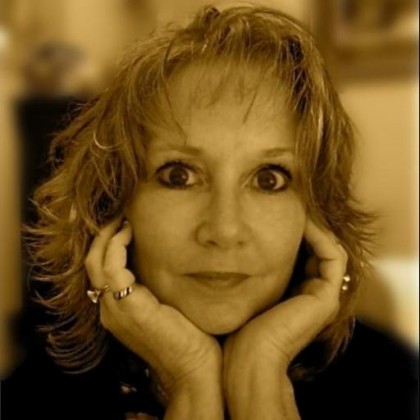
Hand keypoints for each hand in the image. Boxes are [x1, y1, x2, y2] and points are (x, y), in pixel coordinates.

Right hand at [85, 219, 223, 418]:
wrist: (194, 368)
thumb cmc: (187, 337)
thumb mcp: (166, 306)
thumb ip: (155, 287)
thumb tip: (167, 258)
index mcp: (117, 309)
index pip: (101, 270)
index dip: (107, 244)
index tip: (123, 223)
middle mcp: (109, 309)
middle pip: (92, 263)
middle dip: (102, 235)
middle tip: (118, 215)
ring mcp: (115, 309)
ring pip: (97, 262)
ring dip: (108, 236)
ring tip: (123, 219)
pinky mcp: (128, 306)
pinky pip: (112, 267)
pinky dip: (117, 245)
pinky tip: (130, 232)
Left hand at [223, 219, 347, 418]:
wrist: (248, 360)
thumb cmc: (237, 330)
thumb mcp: (239, 293)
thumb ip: (240, 275)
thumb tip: (222, 250)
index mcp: (294, 296)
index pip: (300, 255)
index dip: (291, 233)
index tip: (273, 213)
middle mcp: (312, 296)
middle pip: (314, 251)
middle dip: (302, 227)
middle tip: (288, 205)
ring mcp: (322, 298)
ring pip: (326, 250)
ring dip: (313, 228)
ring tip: (296, 209)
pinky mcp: (326, 298)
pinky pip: (332, 256)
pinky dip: (320, 236)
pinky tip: (301, 221)